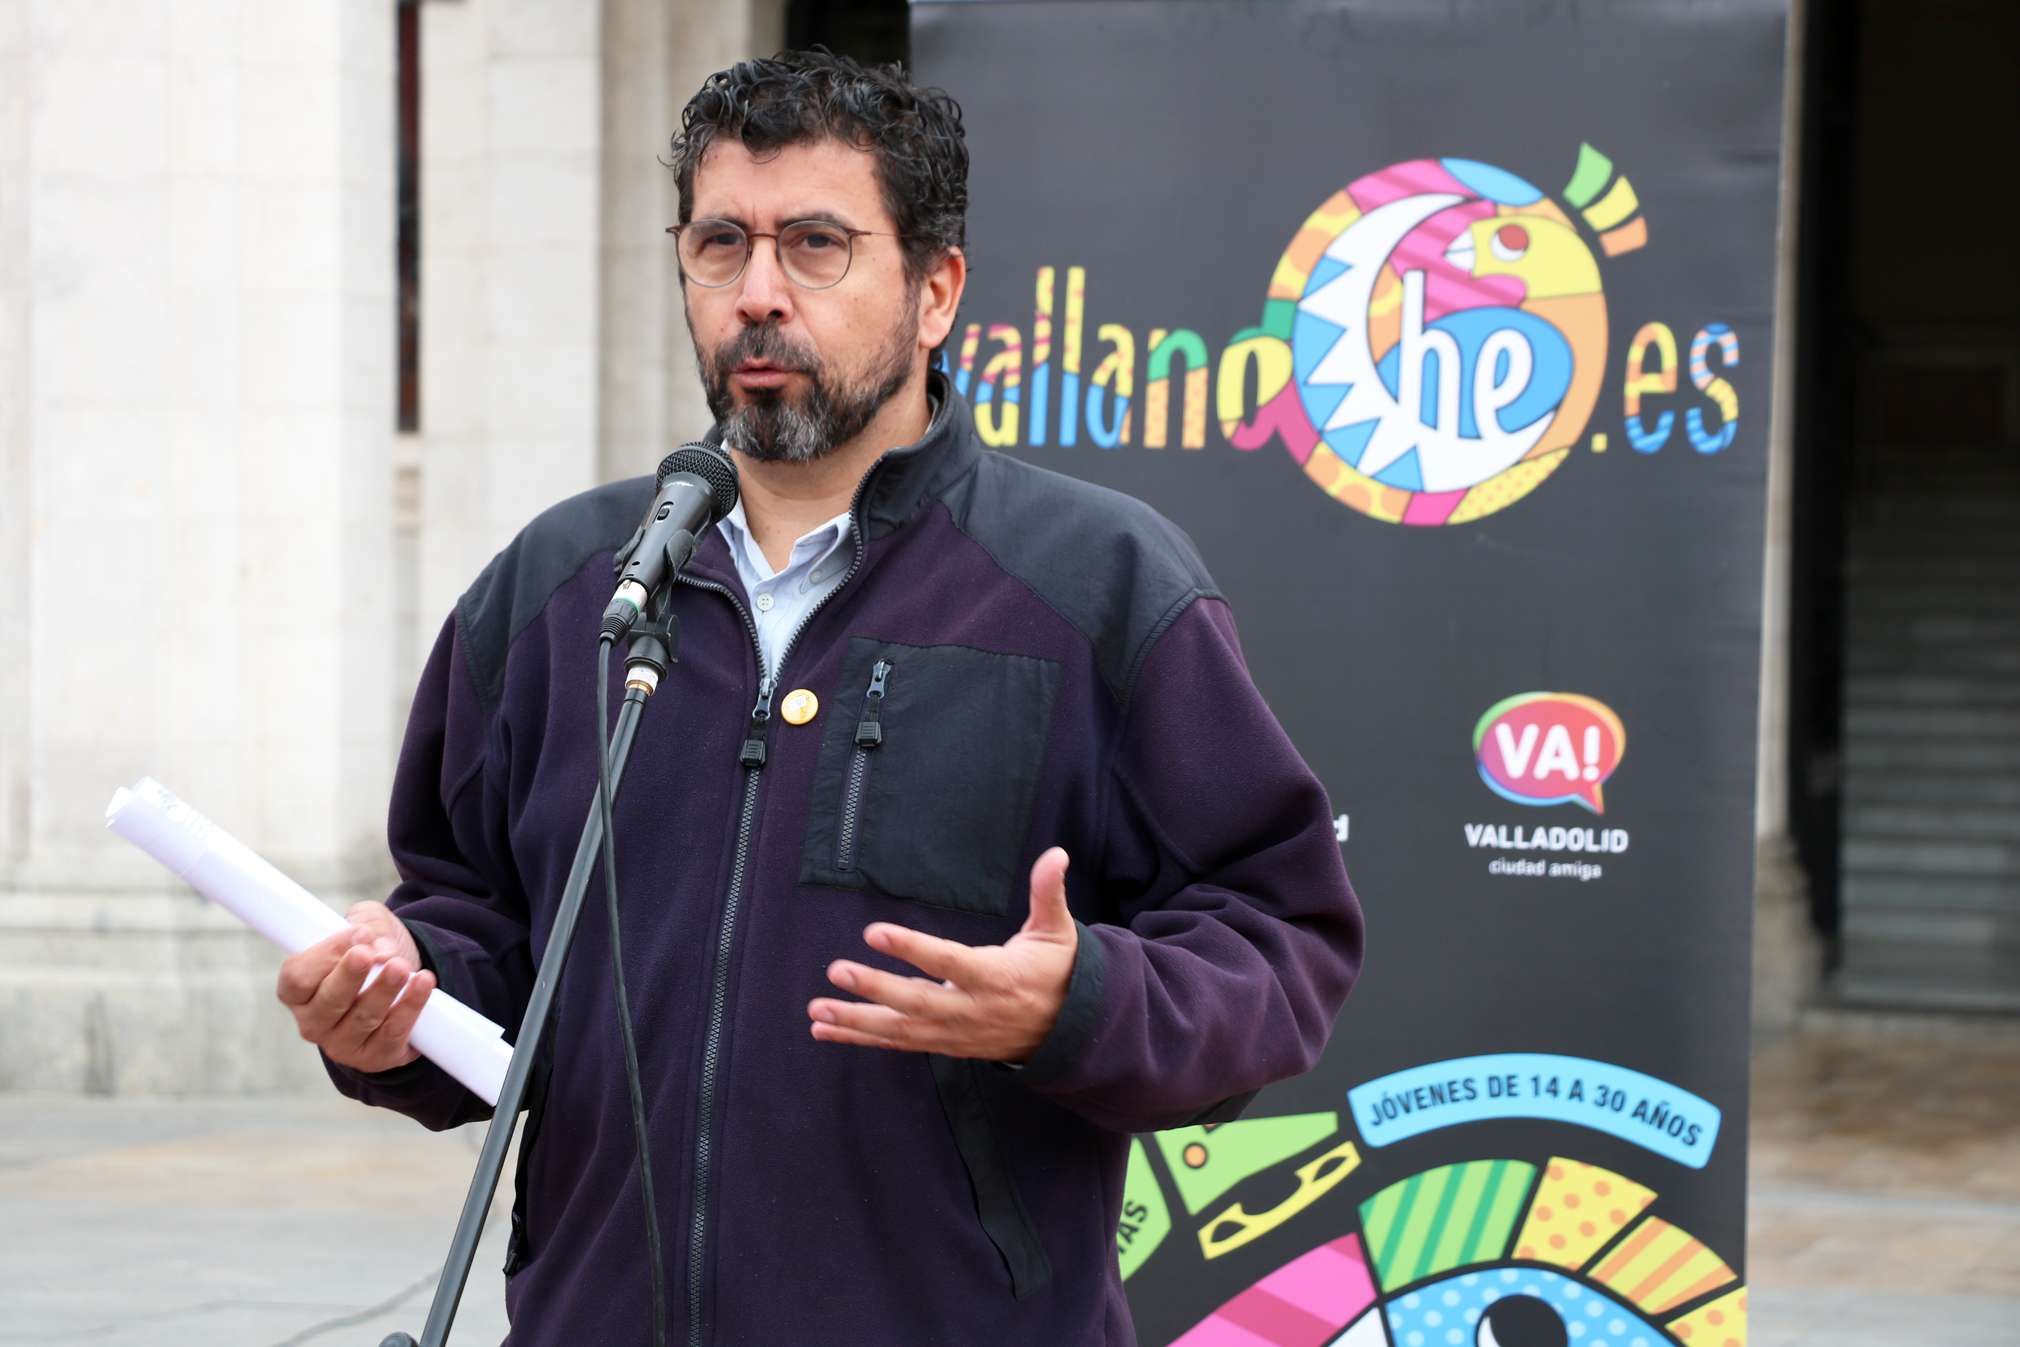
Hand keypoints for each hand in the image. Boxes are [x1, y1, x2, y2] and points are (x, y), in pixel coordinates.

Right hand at [276, 902, 434, 1073]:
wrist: (405, 977)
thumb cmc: (372, 949)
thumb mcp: (366, 924)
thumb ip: (369, 926)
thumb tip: (382, 950)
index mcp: (297, 991)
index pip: (298, 977)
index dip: (325, 955)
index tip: (357, 936)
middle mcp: (313, 1022)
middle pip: (328, 1002)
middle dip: (350, 977)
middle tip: (368, 955)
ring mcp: (342, 1044)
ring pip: (363, 1019)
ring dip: (383, 992)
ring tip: (401, 968)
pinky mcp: (375, 1057)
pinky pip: (392, 1034)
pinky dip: (409, 1008)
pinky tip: (422, 984)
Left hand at [809, 847, 1077, 1061]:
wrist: (1069, 1032)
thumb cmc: (1057, 971)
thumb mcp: (1057, 931)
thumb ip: (1048, 893)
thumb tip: (1056, 854)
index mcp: (996, 978)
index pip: (948, 962)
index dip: (911, 948)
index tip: (875, 932)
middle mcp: (971, 1010)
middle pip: (916, 1002)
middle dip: (874, 989)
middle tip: (836, 970)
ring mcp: (955, 1033)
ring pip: (901, 1029)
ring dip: (856, 1021)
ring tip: (817, 1009)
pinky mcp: (944, 1043)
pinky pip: (898, 1042)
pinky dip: (861, 1037)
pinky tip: (825, 1029)